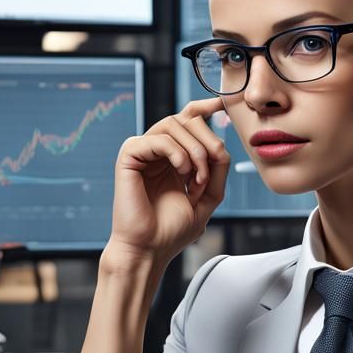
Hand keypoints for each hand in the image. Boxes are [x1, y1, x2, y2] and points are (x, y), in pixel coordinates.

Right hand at [105, 96, 229, 266]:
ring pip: (173, 124)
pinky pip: (157, 139)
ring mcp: (142, 151)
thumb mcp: (208, 196)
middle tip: (213, 166)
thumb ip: (218, 169)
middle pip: (186, 118)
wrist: (149, 250)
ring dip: (195, 149)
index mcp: (173, 157)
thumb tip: (222, 142)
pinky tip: (182, 173)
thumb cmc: (172, 230)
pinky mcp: (129, 156)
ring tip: (197, 177)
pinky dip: (177, 153)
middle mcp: (157, 150)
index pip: (188, 120)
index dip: (204, 107)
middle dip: (208, 138)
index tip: (223, 103)